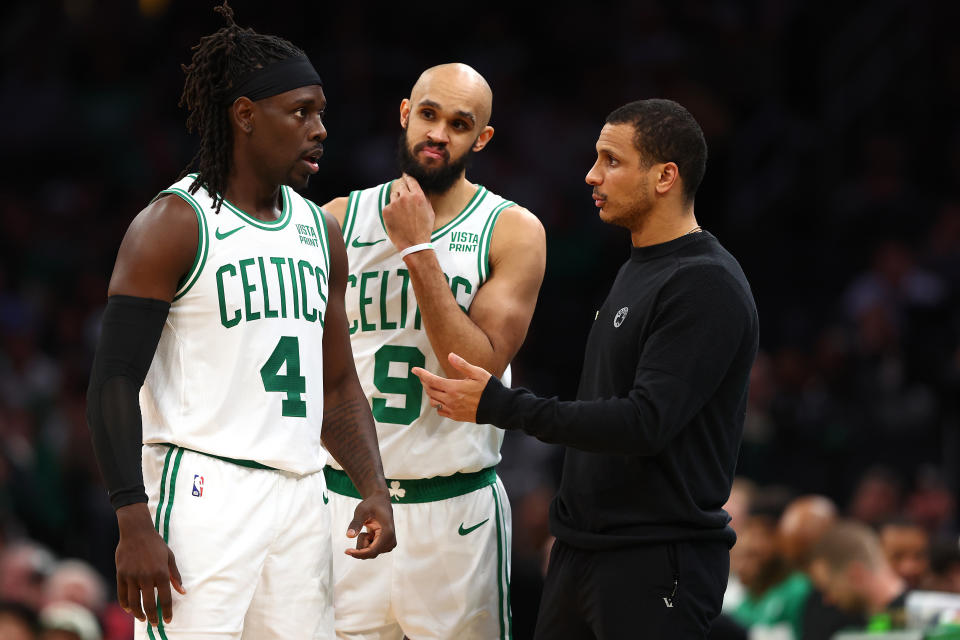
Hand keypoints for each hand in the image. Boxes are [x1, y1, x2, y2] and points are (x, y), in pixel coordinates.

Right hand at [115, 503, 184, 625]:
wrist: (136, 531)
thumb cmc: (156, 544)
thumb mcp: (170, 557)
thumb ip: (175, 576)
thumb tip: (182, 592)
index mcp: (161, 573)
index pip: (165, 598)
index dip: (167, 611)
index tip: (168, 620)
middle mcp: (146, 577)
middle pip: (149, 604)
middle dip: (153, 617)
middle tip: (156, 624)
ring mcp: (132, 576)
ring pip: (134, 602)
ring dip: (138, 614)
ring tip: (143, 618)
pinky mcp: (121, 574)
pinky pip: (122, 594)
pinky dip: (126, 605)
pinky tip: (130, 609)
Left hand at [345, 491, 396, 558]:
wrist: (380, 502)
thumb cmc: (371, 505)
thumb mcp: (361, 511)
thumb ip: (356, 523)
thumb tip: (349, 536)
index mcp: (388, 533)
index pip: (372, 551)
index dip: (359, 553)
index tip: (346, 551)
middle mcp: (391, 542)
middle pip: (369, 553)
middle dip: (361, 542)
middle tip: (364, 525)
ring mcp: (389, 545)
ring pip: (369, 553)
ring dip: (364, 541)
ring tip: (369, 527)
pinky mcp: (386, 546)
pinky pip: (370, 551)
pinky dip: (366, 542)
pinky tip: (371, 531)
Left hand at [382, 174, 434, 251]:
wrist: (414, 244)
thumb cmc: (424, 229)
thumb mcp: (430, 211)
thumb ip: (424, 198)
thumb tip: (421, 190)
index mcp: (418, 196)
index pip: (411, 180)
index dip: (408, 177)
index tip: (406, 175)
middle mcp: (405, 197)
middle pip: (401, 186)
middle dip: (403, 189)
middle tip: (404, 197)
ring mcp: (394, 204)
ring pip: (394, 196)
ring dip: (397, 201)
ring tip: (402, 213)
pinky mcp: (386, 211)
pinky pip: (388, 206)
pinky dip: (391, 210)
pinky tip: (397, 219)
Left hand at [412, 353, 491, 422]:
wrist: (498, 408)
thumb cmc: (489, 388)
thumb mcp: (477, 373)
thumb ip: (462, 365)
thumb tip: (450, 355)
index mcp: (454, 387)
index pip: (431, 380)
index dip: (421, 374)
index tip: (415, 369)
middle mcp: (450, 400)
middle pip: (430, 390)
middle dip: (425, 382)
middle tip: (424, 376)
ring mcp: (452, 409)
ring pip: (433, 401)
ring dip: (431, 393)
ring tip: (433, 387)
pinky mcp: (456, 416)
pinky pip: (440, 411)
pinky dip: (438, 404)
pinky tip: (442, 400)